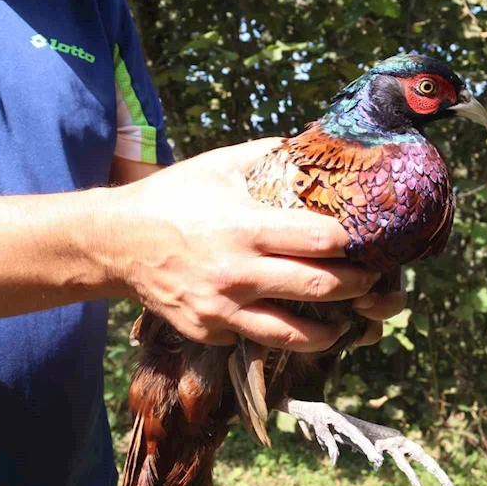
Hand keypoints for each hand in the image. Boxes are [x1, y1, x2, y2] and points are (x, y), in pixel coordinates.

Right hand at [104, 138, 401, 348]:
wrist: (116, 241)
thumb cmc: (173, 197)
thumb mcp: (220, 165)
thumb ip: (269, 156)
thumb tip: (313, 147)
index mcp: (245, 227)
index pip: (319, 238)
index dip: (348, 240)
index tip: (361, 239)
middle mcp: (237, 273)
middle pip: (319, 287)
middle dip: (356, 284)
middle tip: (370, 277)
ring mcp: (221, 309)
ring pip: (294, 334)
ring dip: (331, 330)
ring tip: (347, 320)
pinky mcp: (208, 332)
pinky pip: (253, 339)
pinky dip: (275, 332)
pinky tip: (288, 321)